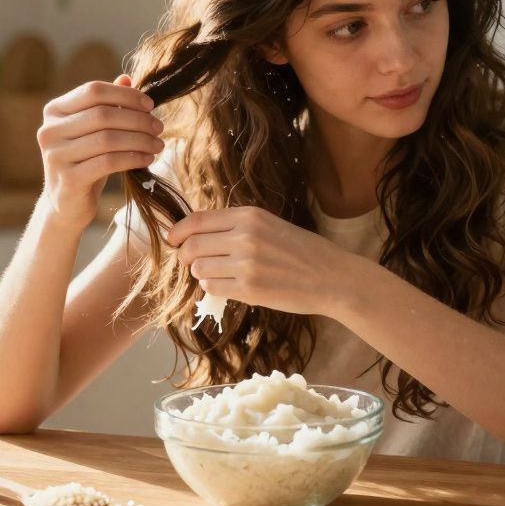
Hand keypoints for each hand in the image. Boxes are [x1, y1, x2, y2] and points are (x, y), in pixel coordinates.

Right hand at [37, 74, 163, 228]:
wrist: (66, 204)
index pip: (93, 91)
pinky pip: (108, 162)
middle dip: (137, 119)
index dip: (125, 94)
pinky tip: (147, 159)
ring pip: (108, 139)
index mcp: (54, 111)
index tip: (150, 104)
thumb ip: (106, 105)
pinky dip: (132, 159)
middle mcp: (49, 130)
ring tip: (158, 144)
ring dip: (140, 140)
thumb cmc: (84, 161)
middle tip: (159, 127)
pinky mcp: (68, 180)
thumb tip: (127, 78)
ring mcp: (56, 156)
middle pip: (102, 114)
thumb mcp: (93, 131)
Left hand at [166, 206, 365, 318]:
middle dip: (184, 255)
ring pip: (199, 268)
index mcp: (249, 216)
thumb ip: (236, 226)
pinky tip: (228, 285)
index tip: (172, 239)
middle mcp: (245, 236)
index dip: (178, 231)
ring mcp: (246, 264)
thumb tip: (197, 235)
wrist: (332, 277)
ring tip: (217, 274)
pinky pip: (212, 287)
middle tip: (190, 262)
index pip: (197, 220)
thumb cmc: (302, 251)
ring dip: (201, 273)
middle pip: (192, 245)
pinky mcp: (249, 290)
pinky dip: (213, 287)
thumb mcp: (270, 225)